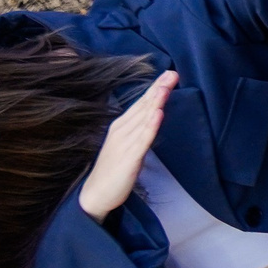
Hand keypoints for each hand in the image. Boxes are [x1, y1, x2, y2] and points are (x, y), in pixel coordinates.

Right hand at [79, 71, 176, 221]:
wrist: (95, 194)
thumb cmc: (114, 167)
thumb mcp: (128, 143)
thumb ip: (139, 128)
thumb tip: (154, 112)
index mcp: (121, 126)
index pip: (140, 103)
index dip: (155, 88)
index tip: (169, 73)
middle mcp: (121, 131)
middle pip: (143, 107)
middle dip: (158, 89)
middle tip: (172, 73)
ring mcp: (125, 144)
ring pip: (143, 119)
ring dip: (155, 102)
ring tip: (166, 87)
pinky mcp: (129, 158)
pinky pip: (142, 140)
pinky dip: (151, 126)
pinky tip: (158, 114)